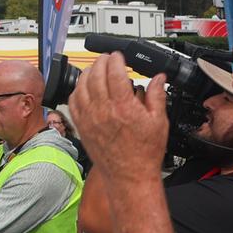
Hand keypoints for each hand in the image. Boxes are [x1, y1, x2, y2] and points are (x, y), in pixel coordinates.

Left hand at [68, 53, 168, 184]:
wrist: (129, 176)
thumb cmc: (144, 153)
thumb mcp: (159, 121)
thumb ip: (157, 95)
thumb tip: (158, 78)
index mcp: (124, 107)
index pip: (114, 72)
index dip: (116, 59)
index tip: (119, 56)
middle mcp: (103, 111)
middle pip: (96, 75)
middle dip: (101, 61)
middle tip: (108, 59)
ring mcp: (90, 118)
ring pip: (81, 86)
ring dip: (88, 73)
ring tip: (96, 69)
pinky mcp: (82, 126)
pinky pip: (73, 101)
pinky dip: (77, 90)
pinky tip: (84, 87)